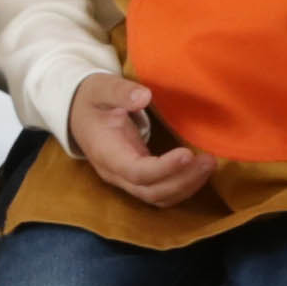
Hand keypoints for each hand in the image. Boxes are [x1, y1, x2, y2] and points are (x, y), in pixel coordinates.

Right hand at [68, 71, 214, 207]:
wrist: (77, 113)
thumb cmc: (91, 100)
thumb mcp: (100, 88)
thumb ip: (120, 92)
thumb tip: (144, 96)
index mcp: (106, 153)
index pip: (137, 172)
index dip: (164, 168)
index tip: (188, 154)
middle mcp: (115, 173)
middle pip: (151, 191)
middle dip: (183, 180)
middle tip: (209, 160)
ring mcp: (126, 179)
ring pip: (158, 197)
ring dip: (186, 186)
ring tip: (209, 165)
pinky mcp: (137, 178)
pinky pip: (161, 193)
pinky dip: (182, 187)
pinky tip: (200, 171)